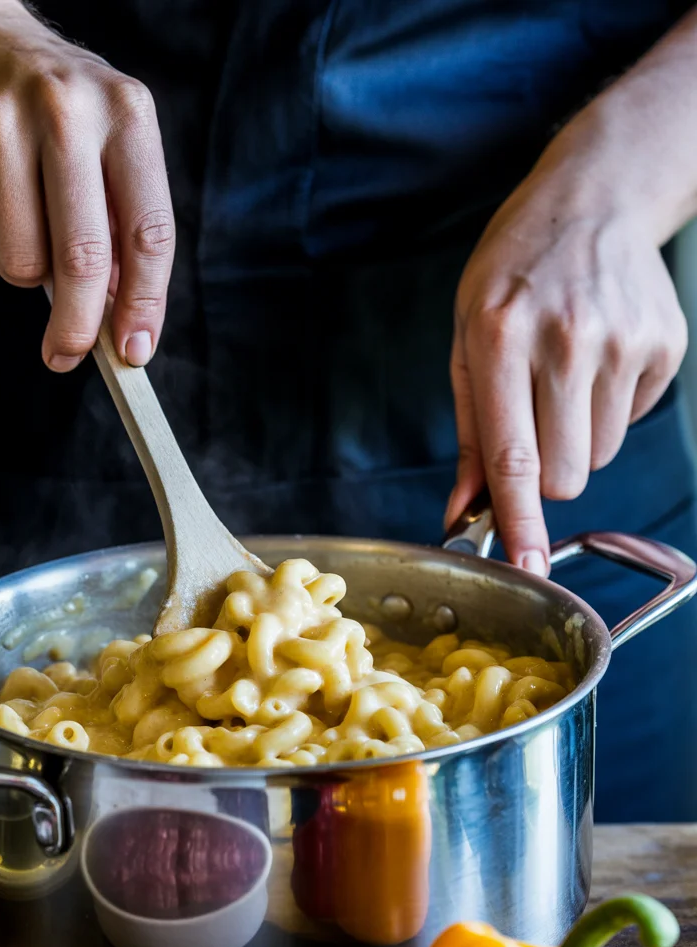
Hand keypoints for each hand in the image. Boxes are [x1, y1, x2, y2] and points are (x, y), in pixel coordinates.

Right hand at [0, 0, 172, 370]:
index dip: (144, 304)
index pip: (149, 232)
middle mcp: (68, 111)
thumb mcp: (112, 146)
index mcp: (128, 114)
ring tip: (28, 225)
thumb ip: (124, 227)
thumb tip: (123, 321)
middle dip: (77, 326)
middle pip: (82, 259)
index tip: (134, 350)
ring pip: (22, 263)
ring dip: (28, 272)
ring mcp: (1, 122)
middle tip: (68, 355)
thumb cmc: (58, 111)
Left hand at [444, 150, 687, 574]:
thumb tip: (463, 511)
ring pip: (599, 456)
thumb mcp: (467, 337)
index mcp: (502, 338)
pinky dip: (609, 409)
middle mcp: (567, 340)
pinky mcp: (663, 345)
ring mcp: (623, 342)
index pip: (514, 457)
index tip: (528, 567)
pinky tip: (597, 359)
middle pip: (566, 474)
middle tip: (532, 424)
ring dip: (577, 439)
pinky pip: (631, 423)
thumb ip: (471, 433)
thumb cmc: (515, 272)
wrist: (595, 199)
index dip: (520, 521)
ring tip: (564, 378)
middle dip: (544, 474)